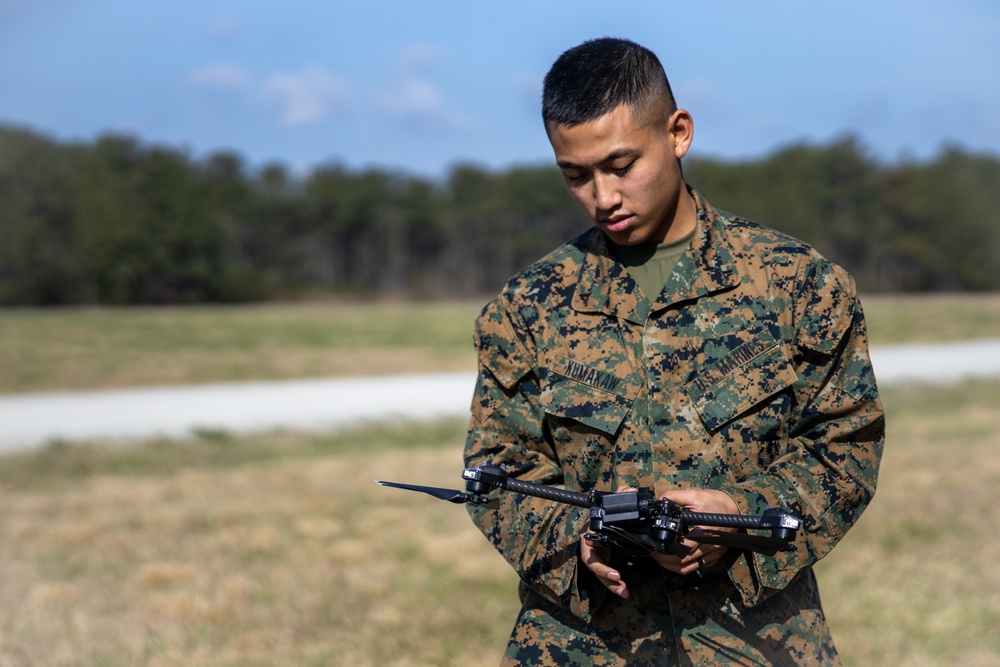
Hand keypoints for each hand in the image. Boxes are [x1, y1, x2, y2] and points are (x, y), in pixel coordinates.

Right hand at [579, 484, 633, 598]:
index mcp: (590, 535)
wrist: (606, 517)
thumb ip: (622, 494)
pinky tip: (625, 590)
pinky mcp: (603, 560)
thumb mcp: (614, 501)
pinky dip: (615, 584)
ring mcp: (596, 555)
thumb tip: (629, 493)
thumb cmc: (607, 510)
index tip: (616, 574)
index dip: (601, 566)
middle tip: (619, 582)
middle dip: (607, 577)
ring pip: (601, 574)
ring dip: (611, 585)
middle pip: (595, 567)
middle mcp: (590, 547)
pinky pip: (607, 575)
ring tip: (624, 591)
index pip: (590, 554)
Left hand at [649, 488, 739, 575]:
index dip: (665, 552)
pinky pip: (699, 567)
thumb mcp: (694, 495)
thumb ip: (675, 496)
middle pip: (684, 562)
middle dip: (665, 561)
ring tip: (662, 559)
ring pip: (690, 568)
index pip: (681, 549)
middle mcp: (710, 546)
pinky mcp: (716, 555)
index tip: (654, 549)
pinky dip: (686, 566)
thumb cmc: (716, 501)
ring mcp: (714, 552)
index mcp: (703, 532)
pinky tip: (676, 559)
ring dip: (674, 566)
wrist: (736, 507)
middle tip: (654, 555)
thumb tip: (659, 501)